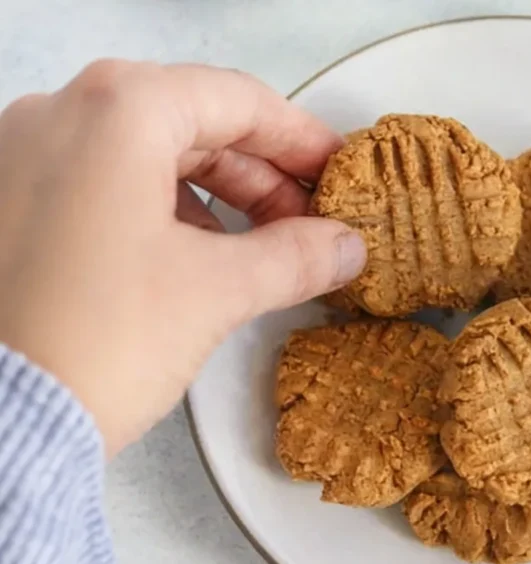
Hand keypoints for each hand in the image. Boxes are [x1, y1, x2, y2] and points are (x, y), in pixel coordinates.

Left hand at [0, 60, 365, 453]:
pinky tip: (194, 256)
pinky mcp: (8, 204)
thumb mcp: (218, 291)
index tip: (337, 173)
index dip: (301, 139)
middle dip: (261, 174)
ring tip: (260, 247)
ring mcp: (21, 156)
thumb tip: (343, 246)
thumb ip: (296, 256)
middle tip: (308, 220)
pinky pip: (104, 182)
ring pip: (146, 153)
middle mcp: (60, 115)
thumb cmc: (91, 341)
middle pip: (191, 122)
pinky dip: (161, 208)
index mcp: (118, 113)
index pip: (237, 100)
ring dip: (216, 194)